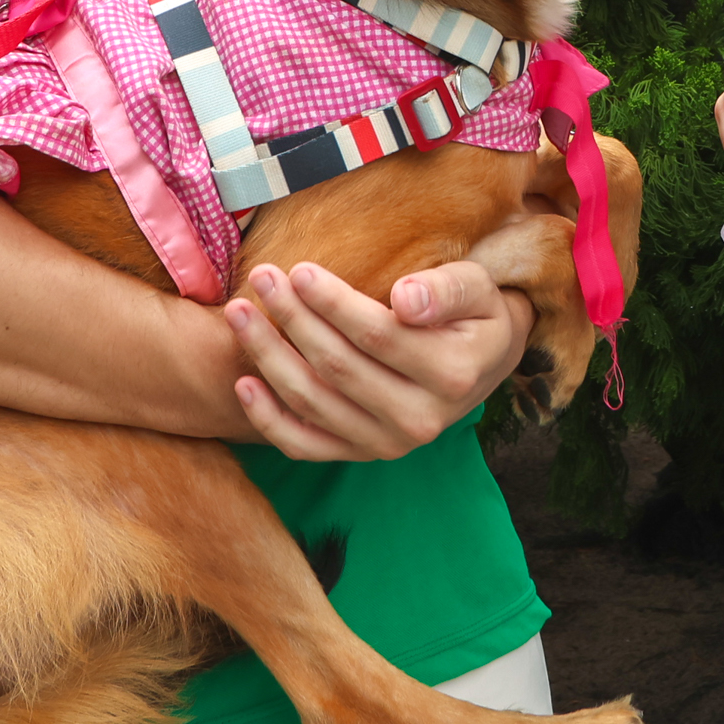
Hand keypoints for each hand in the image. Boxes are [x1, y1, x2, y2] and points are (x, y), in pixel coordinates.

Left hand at [225, 258, 533, 460]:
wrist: (483, 363)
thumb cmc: (474, 313)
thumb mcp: (476, 288)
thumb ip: (445, 289)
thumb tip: (406, 299)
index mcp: (452, 375)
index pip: (377, 335)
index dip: (333, 303)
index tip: (299, 269)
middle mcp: (421, 420)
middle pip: (337, 367)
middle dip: (292, 318)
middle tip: (262, 276)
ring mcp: (388, 444)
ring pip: (313, 402)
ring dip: (269, 356)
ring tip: (240, 313)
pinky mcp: (361, 454)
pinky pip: (305, 444)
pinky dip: (269, 419)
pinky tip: (244, 382)